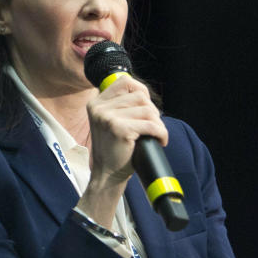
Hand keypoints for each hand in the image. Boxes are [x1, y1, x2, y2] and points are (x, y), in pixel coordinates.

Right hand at [77, 76, 166, 227]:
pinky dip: (161, 133)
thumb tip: (144, 94)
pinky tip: (160, 140)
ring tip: (155, 135)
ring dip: (157, 123)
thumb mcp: (110, 122)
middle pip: (139, 96)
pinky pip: (151, 125)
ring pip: (147, 110)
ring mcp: (108, 117)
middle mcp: (99, 108)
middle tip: (152, 127)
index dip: (141, 90)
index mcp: (96, 103)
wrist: (107, 175)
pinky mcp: (119, 129)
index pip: (124, 81)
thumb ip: (120, 106)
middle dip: (152, 111)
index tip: (147, 106)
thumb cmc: (113, 149)